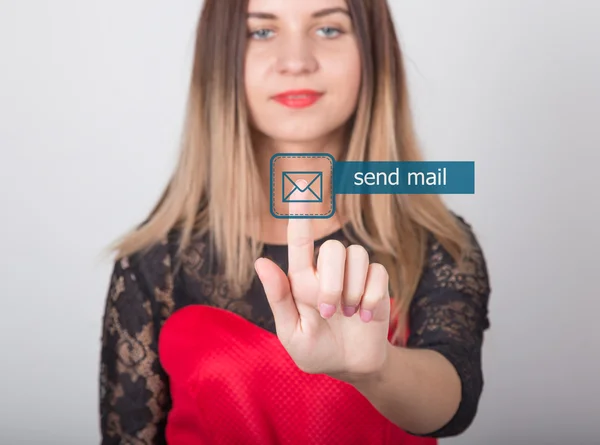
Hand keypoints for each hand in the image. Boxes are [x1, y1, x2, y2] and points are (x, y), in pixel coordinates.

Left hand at [254, 190, 391, 384]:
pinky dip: (372, 299)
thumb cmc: (315, 350)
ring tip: (348, 315)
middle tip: (330, 313)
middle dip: (333, 284)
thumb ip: (280, 298)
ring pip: (357, 255)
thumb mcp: (292, 333)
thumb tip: (260, 261)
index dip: (301, 214)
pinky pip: (378, 272)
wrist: (352, 366)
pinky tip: (365, 318)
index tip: (301, 187)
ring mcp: (353, 274)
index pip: (300, 241)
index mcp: (301, 280)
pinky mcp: (376, 280)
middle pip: (333, 248)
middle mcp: (327, 270)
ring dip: (353, 292)